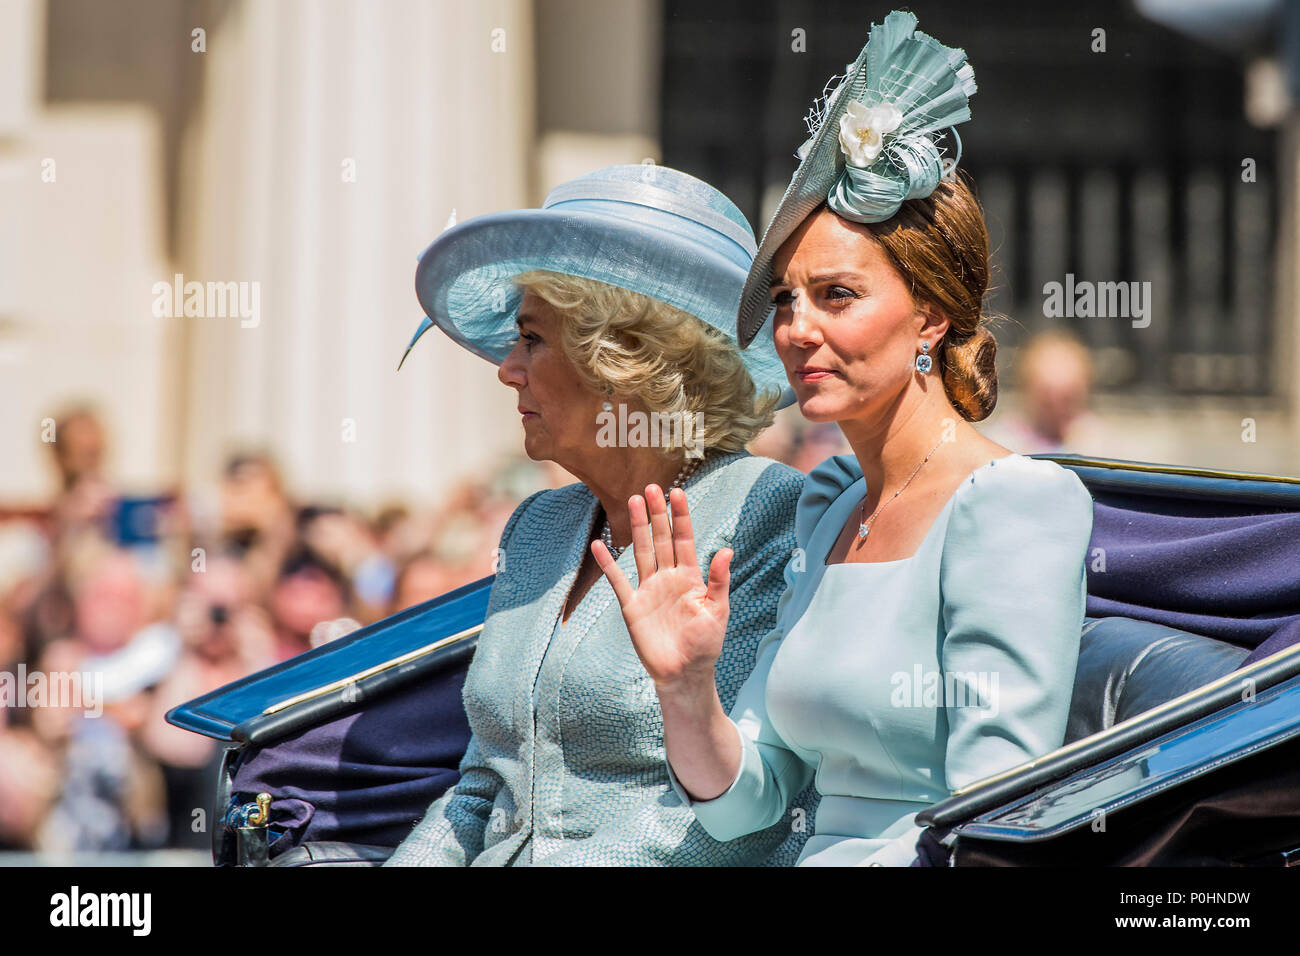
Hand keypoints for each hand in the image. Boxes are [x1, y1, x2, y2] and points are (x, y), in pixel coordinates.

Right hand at [592, 485, 731, 688]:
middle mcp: (668, 578)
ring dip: (636, 528)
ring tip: (632, 501)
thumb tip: (727, 550)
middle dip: (656, 513)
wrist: (683, 674)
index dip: (680, 516)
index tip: (677, 492)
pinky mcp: (632, 606)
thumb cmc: (705, 645)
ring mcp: (648, 590)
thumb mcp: (718, 611)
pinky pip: (618, 581)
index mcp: (690, 577)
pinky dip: (608, 563)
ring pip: (641, 551)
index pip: (684, 539)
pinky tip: (598, 544)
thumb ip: (719, 581)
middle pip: (660, 539)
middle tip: (650, 487)